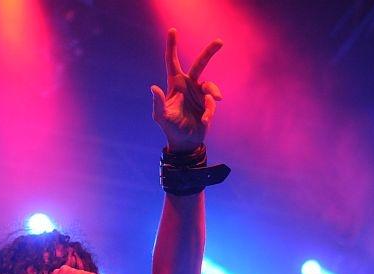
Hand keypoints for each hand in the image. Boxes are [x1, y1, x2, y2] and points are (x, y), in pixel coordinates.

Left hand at [151, 28, 223, 152]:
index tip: (173, 30)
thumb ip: (158, 102)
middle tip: (220, 41)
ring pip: (211, 86)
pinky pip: (212, 103)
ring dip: (212, 96)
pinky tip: (203, 121)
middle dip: (210, 52)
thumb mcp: (161, 116)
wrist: (185, 142)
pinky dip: (208, 112)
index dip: (172, 46)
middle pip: (200, 64)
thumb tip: (154, 87)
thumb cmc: (170, 128)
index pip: (172, 62)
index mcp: (175, 84)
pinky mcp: (208, 103)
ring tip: (208, 111)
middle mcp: (188, 85)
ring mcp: (199, 93)